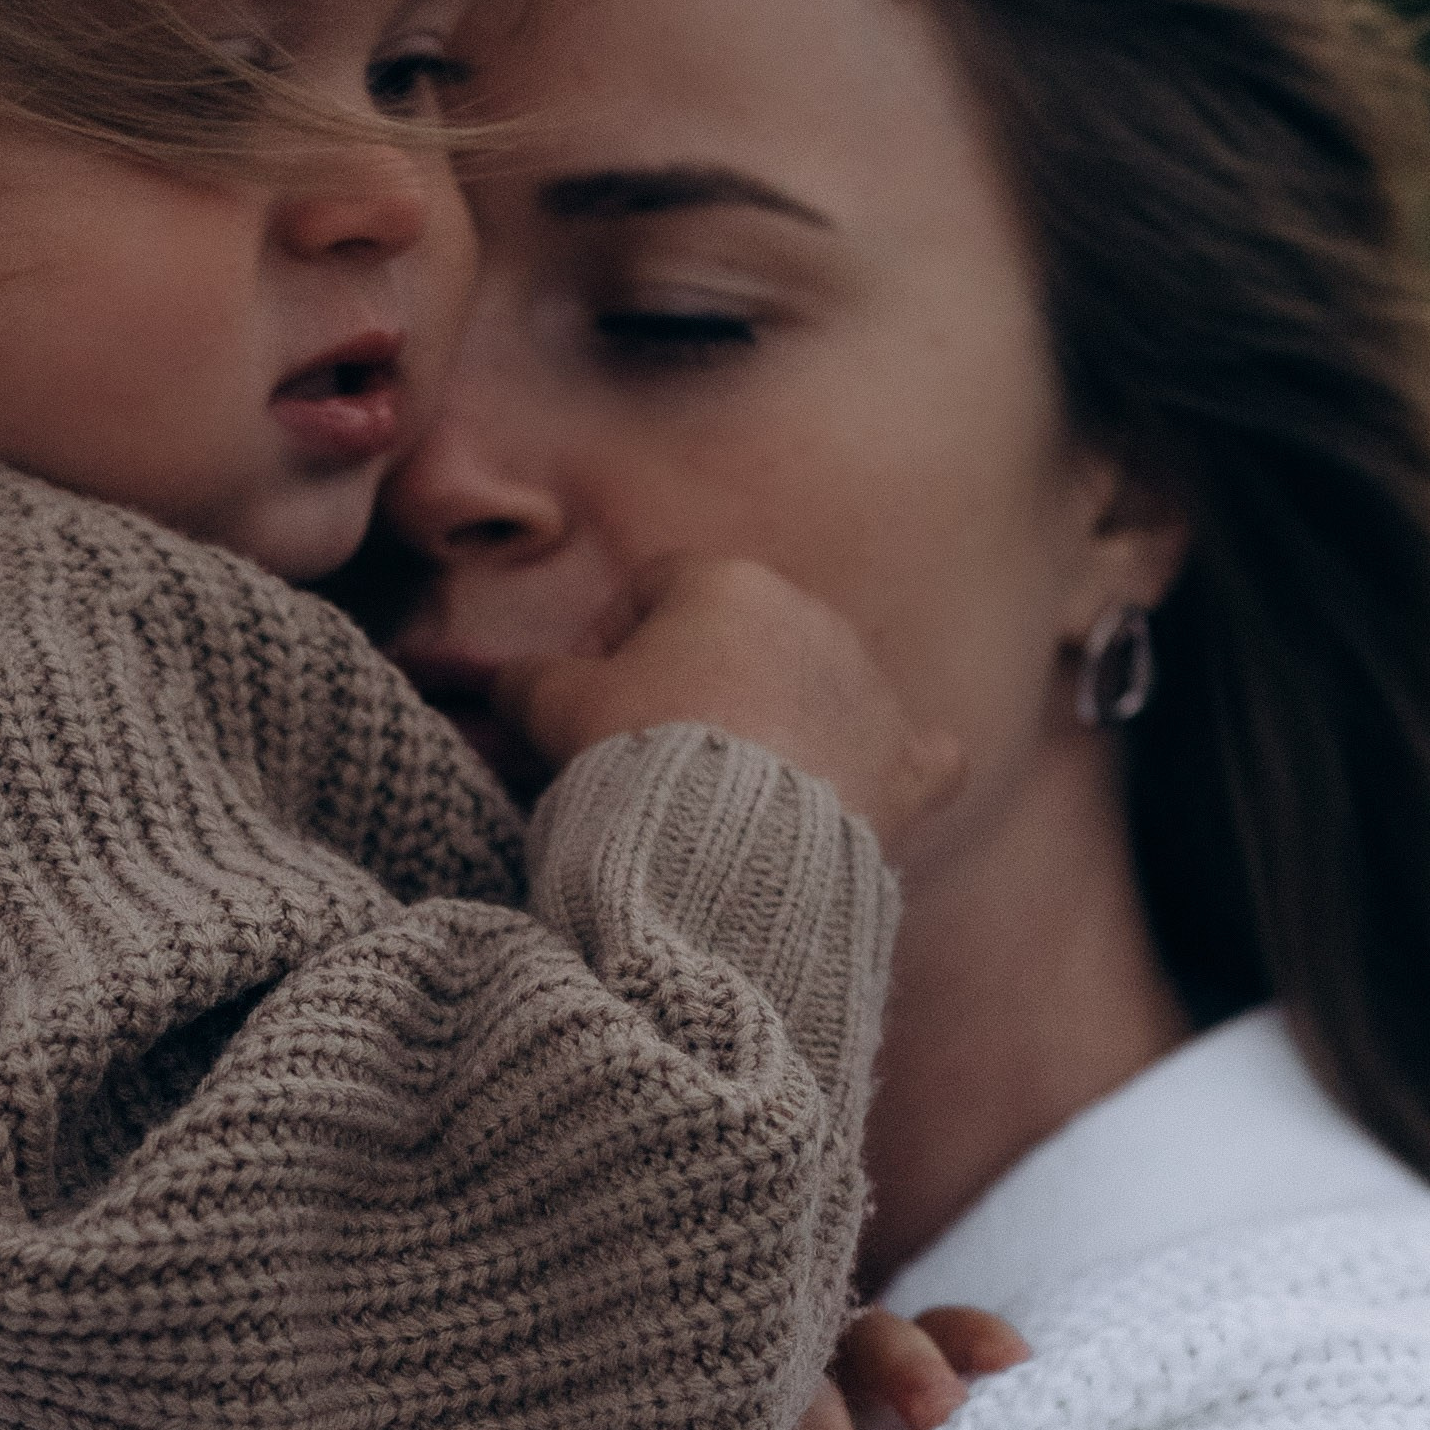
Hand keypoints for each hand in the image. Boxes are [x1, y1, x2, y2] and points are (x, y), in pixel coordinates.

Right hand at [493, 557, 961, 853]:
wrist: (729, 846)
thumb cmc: (636, 756)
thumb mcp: (551, 707)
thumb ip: (526, 680)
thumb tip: (509, 682)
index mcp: (726, 582)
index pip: (654, 591)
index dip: (610, 646)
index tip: (586, 707)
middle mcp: (812, 617)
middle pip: (740, 640)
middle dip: (698, 687)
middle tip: (651, 758)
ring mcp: (870, 690)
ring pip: (820, 691)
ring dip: (781, 726)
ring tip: (732, 796)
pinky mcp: (906, 764)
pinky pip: (920, 754)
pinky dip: (895, 770)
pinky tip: (881, 784)